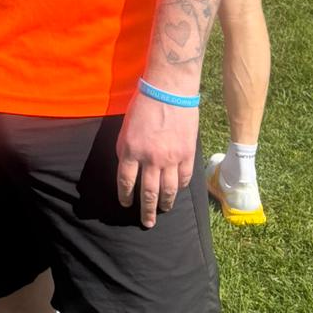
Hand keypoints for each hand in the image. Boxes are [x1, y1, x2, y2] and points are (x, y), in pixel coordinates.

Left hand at [115, 89, 198, 227]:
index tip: (125, 204)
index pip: (125, 182)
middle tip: (146, 223)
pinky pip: (184, 177)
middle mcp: (150, 159)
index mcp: (130, 151)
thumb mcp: (126, 127)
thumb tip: (129, 167)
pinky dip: (180, 187)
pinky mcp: (187, 154)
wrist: (169, 90)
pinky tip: (177, 190)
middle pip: (147, 193)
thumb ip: (126, 150)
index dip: (125, 196)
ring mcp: (170, 158)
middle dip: (146, 211)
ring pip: (168, 190)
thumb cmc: (144, 104)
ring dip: (164, 204)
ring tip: (163, 211)